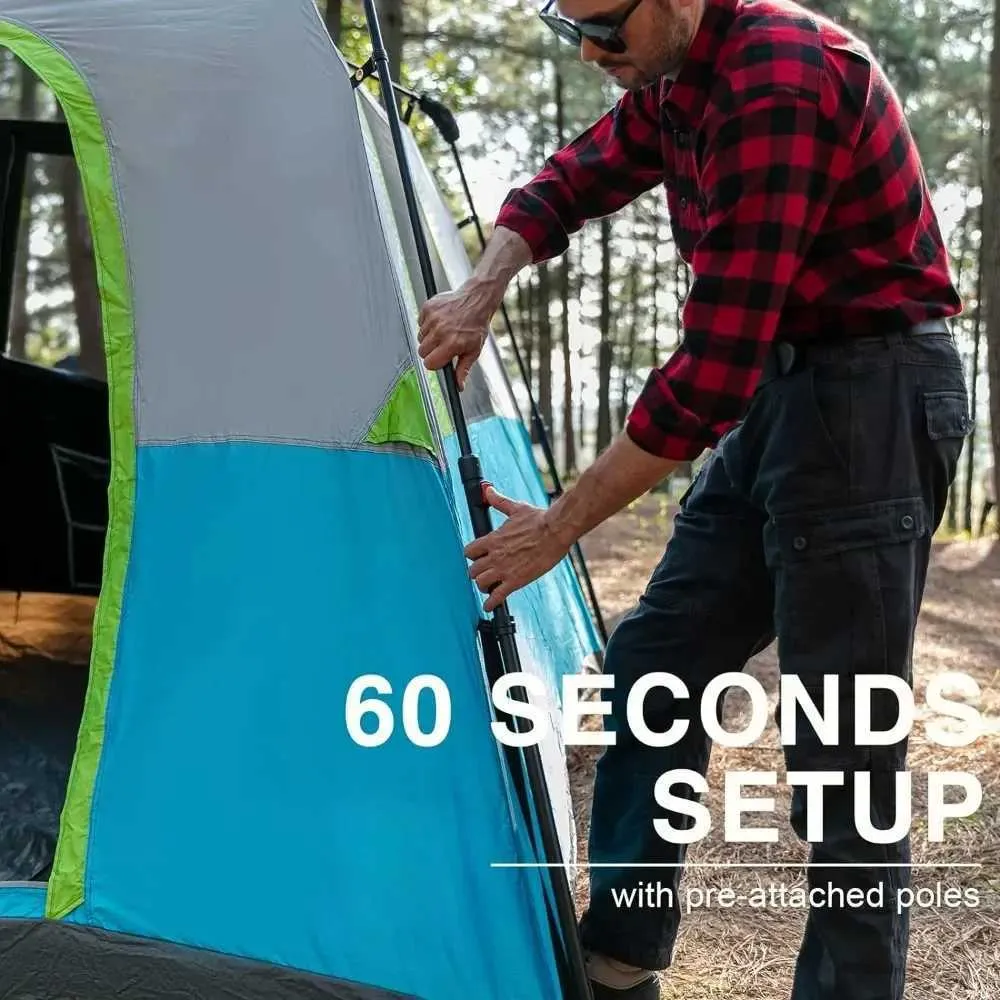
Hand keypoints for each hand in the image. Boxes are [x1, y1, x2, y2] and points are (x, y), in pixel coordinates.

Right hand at [417, 279, 496, 388]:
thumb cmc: (476, 326)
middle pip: (422, 352)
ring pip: (420, 338)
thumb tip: (458, 387)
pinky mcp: (428, 308)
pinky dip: (427, 324)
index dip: (435, 362)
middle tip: (443, 344)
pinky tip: (440, 320)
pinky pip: (420, 323)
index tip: (441, 358)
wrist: (477, 300)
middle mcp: (440, 331)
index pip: (429, 363)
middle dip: (431, 351)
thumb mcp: (473, 350)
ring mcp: (433, 318)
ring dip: (429, 337)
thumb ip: (463, 369)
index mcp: (451, 344)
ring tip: (444, 330)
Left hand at [465, 486, 570, 612]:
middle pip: (472, 570)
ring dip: (483, 587)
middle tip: (484, 574)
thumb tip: (487, 490)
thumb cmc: (538, 519)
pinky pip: (496, 597)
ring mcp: (504, 570)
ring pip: (481, 584)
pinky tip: (490, 606)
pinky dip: (491, 604)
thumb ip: (499, 502)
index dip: (472, 556)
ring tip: (489, 588)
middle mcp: (494, 556)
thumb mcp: (516, 508)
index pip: (469, 552)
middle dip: (477, 573)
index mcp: (492, 539)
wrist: (556, 531)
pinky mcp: (515, 581)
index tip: (477, 558)